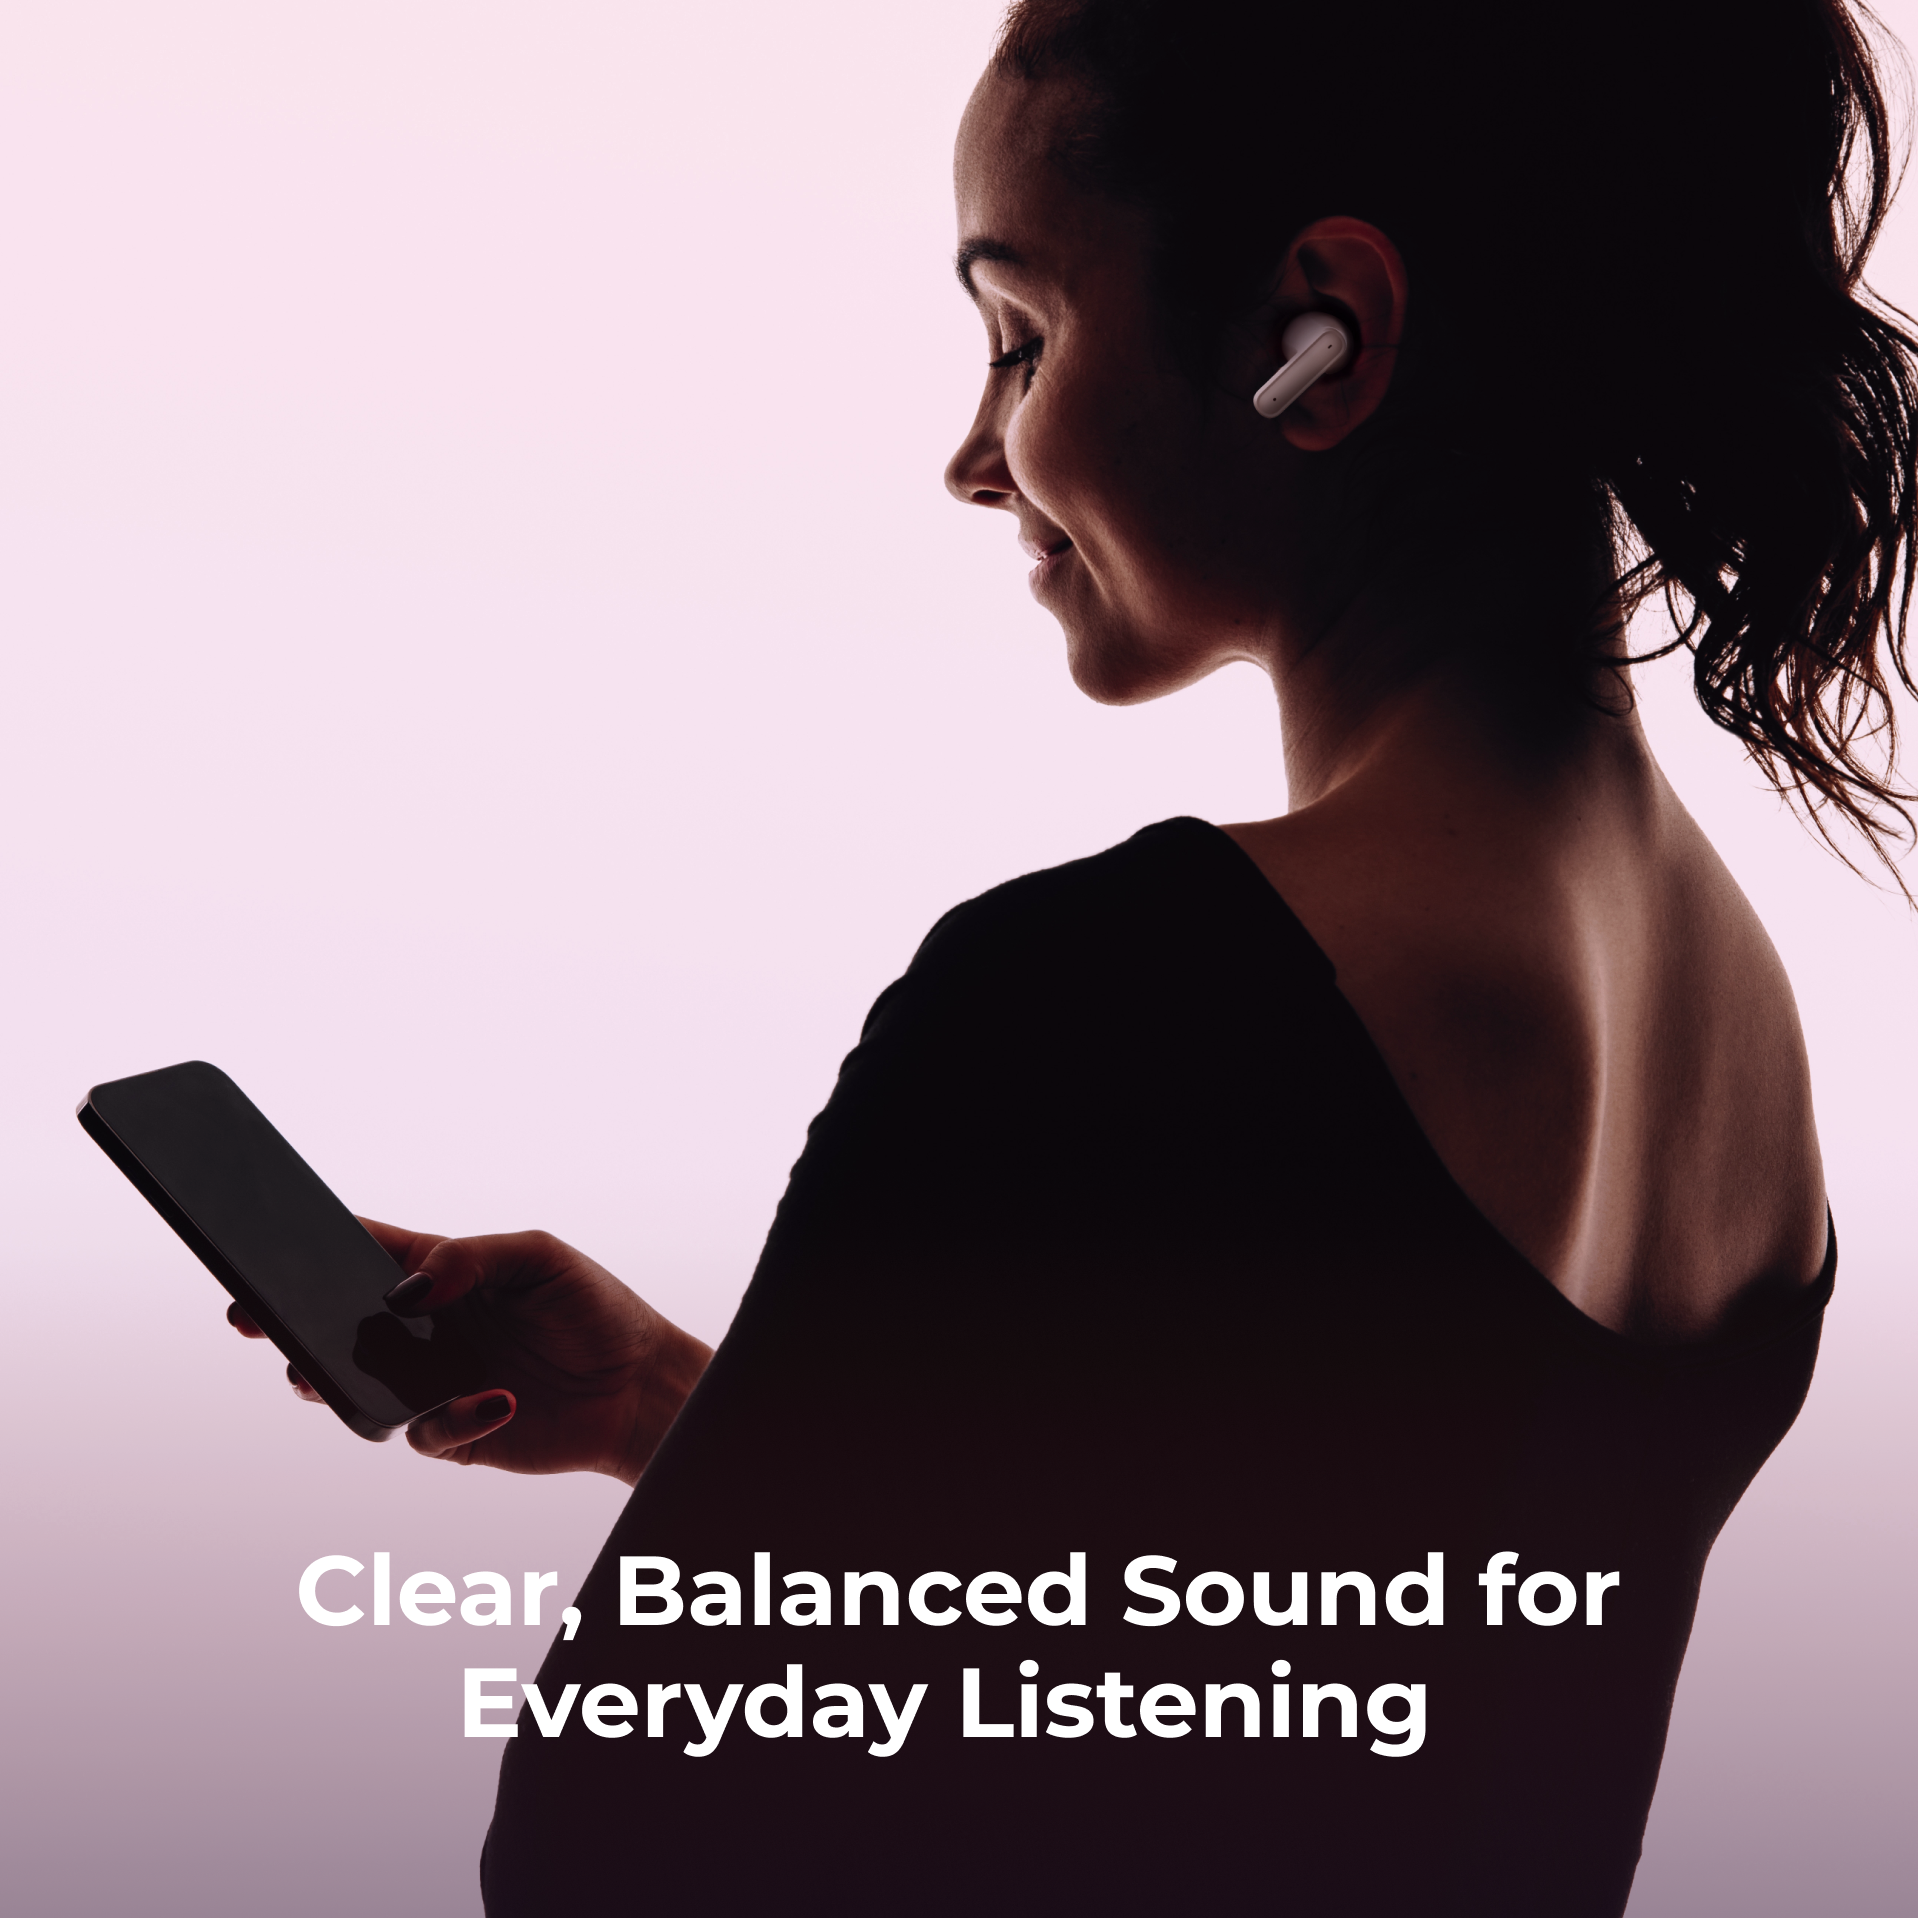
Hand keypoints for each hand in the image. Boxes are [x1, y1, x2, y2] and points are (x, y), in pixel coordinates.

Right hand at [226, 1224, 711, 1484]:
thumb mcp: (539, 1257)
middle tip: (253, 1315)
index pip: (361, 1251)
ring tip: (317, 1371)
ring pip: (352, 1383)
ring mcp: (429, 1381)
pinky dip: (453, 1416)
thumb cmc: (593, 1308)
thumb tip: (406, 1288)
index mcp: (438, 1273)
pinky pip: (422, 1430)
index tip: (261, 1245)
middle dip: (286, 1318)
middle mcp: (422, 1327)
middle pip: (334, 1320)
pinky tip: (498, 1399)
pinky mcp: (451, 1432)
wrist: (639, 1385)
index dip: (306, 1247)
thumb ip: (471, 1258)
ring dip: (329, 1378)